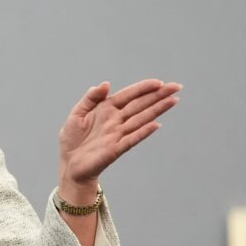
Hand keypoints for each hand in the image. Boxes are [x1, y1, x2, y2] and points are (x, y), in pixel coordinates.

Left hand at [58, 78, 181, 190]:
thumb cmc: (72, 139)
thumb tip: (105, 84)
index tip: (158, 82)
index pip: (129, 95)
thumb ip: (90, 98)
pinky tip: (156, 125)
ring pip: (141, 119)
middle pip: (140, 105)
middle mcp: (116, 120)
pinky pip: (132, 138)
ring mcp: (118, 134)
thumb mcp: (76, 114)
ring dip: (157, 110)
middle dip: (158, 96)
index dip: (143, 88)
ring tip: (172, 101)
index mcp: (106, 109)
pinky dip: (143, 132)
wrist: (69, 164)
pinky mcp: (116, 149)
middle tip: (176, 87)